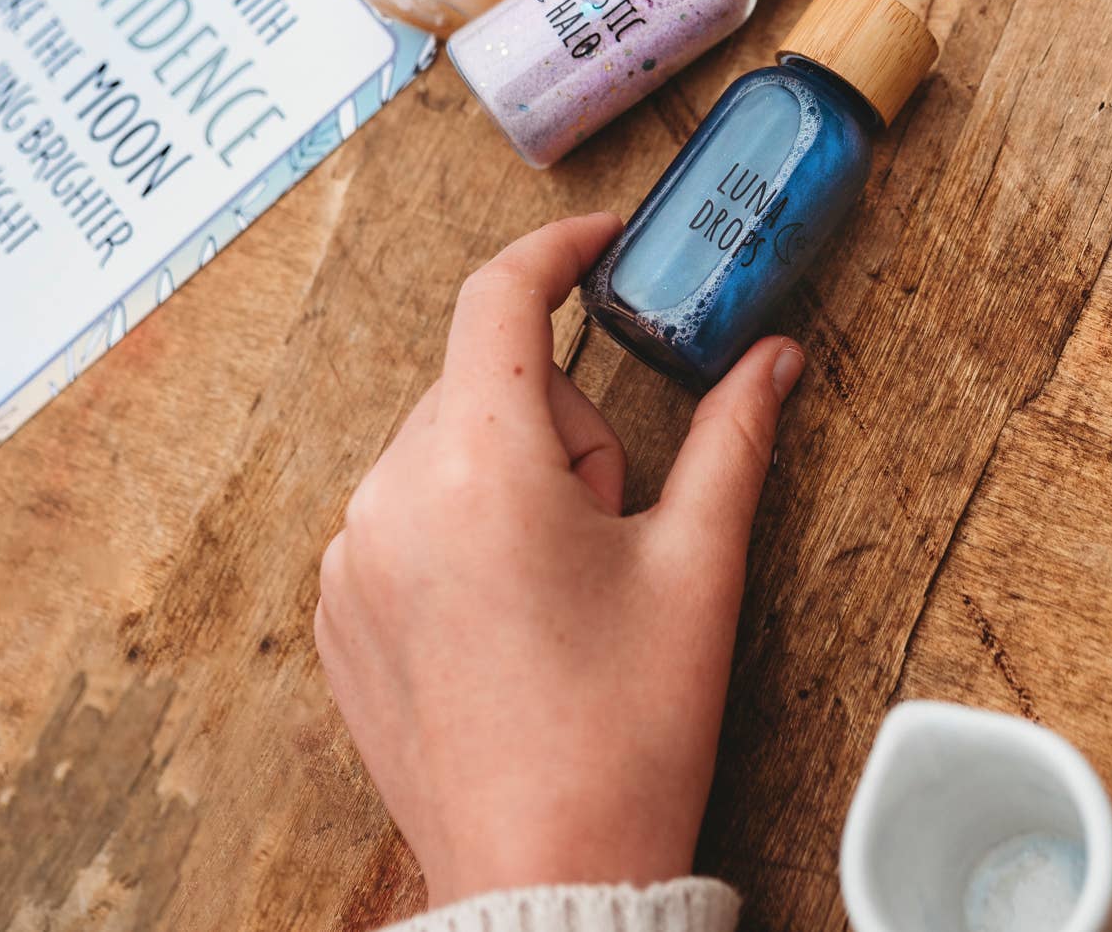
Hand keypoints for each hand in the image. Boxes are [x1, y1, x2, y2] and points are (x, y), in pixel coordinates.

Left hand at [315, 213, 803, 902]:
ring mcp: (351, 561)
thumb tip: (773, 358)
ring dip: (516, 476)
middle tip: (621, 521)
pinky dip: (466, 528)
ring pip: (447, 449)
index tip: (605, 244)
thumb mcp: (697, 567)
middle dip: (566, 422)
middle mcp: (390, 497)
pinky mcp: (338, 617)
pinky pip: (406, 515)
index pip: (500, 299)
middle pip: (486, 385)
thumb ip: (736, 436)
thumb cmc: (623, 732)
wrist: (546, 881)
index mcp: (478, 466)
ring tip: (569, 585)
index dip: (559, 251)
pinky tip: (516, 614)